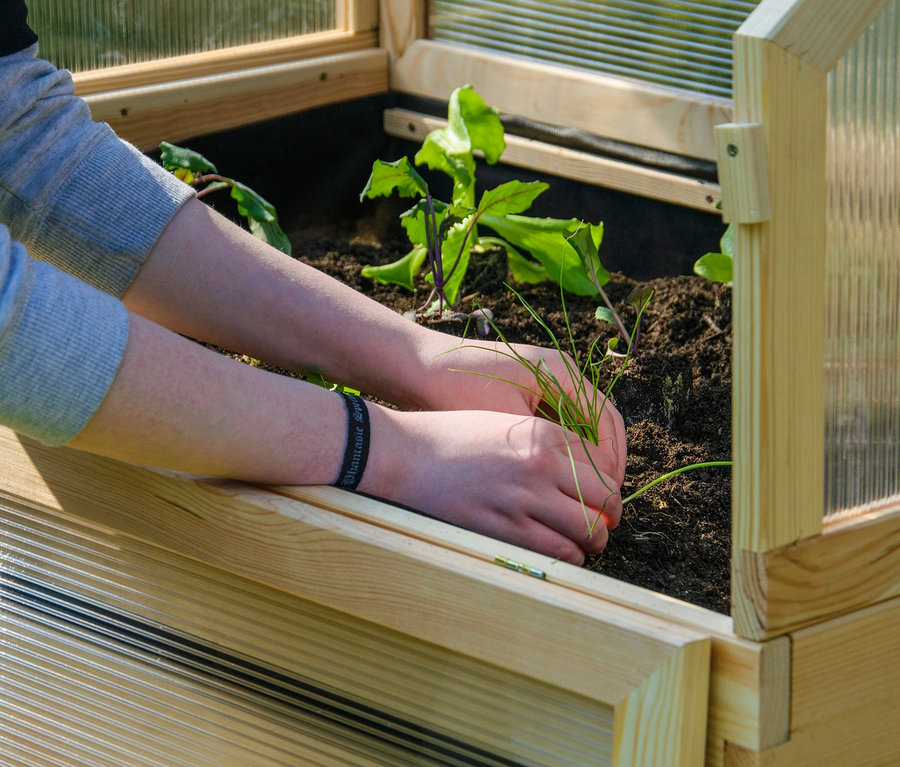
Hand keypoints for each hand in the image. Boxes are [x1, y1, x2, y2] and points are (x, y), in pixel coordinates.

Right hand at [361, 406, 622, 564]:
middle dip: (608, 515)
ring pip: (590, 532)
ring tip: (581, 541)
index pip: (605, 464)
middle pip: (607, 499)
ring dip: (592, 540)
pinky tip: (558, 551)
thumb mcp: (503, 423)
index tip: (600, 495)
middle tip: (600, 522)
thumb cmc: (448, 438)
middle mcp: (540, 466)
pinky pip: (560, 554)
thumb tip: (579, 475)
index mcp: (542, 434)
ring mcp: (524, 501)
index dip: (607, 484)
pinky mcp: (504, 532)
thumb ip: (543, 444)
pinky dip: (568, 557)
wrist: (401, 456)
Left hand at [417, 332, 626, 484]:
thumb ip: (547, 449)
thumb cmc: (458, 390)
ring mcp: (546, 382)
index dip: (612, 461)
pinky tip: (560, 482)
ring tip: (584, 497)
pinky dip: (567, 454)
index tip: (607, 495)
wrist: (417, 368)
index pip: (606, 420)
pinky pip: (561, 426)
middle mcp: (560, 372)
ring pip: (583, 427)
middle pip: (601, 422)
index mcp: (562, 371)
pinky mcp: (529, 394)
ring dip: (587, 461)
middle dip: (606, 464)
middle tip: (602, 502)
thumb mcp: (505, 424)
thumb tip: (582, 485)